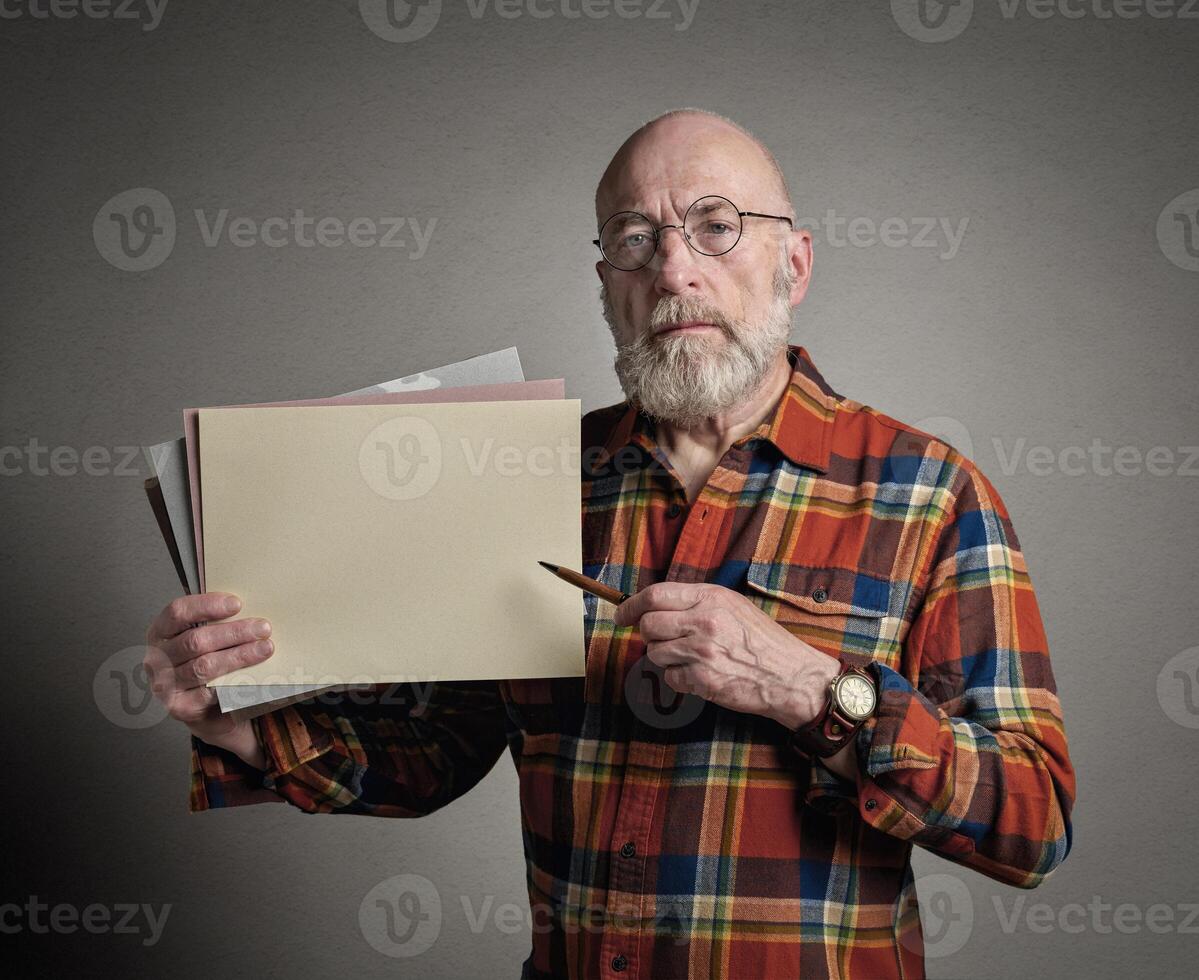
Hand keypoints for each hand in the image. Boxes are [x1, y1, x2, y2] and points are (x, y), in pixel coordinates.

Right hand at [143, 592, 273, 769]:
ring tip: (265, 649)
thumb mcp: (207, 640)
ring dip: (239, 656)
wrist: (208, 710)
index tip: (237, 604)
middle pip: (195, 640)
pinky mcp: (179, 708)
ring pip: (204, 666)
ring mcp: (165, 685)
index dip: (207, 605)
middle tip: (263, 628)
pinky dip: (232, 682)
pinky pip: (208, 692)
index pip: (177, 612)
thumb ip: (218, 623)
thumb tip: (251, 610)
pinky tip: (252, 676)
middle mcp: (156, 659)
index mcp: (160, 633)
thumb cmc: (208, 663)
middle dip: (234, 632)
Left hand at [612, 582, 839, 730]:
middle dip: (649, 635)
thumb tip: (654, 607)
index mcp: (711, 597)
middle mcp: (704, 621)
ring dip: (665, 658)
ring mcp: (702, 652)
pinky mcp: (703, 680)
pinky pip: (670, 678)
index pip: (655, 595)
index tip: (621, 615)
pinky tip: (701, 674)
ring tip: (691, 658)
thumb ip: (696, 602)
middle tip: (664, 640)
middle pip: (648, 626)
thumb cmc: (761, 641)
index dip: (631, 606)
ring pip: (655, 653)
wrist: (790, 675)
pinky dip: (679, 679)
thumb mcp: (732, 606)